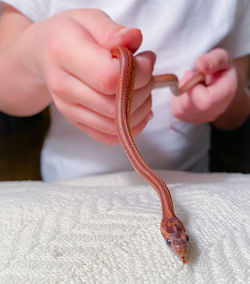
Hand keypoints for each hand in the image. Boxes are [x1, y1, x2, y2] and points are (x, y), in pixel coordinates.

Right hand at [28, 9, 154, 143]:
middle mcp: (63, 87)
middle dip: (143, 90)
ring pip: (115, 125)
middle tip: (147, 74)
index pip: (109, 77)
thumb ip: (111, 31)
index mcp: (63, 54)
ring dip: (140, 109)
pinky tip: (138, 110)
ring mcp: (69, 109)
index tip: (145, 59)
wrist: (43, 54)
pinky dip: (131, 127)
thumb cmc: (70, 35)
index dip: (137, 72)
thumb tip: (134, 39)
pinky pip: (109, 137)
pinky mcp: (77, 122)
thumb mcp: (89, 19)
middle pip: (115, 105)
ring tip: (143, 89)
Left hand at [171, 48, 236, 123]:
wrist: (219, 82)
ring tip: (190, 83)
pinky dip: (177, 98)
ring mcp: (200, 118)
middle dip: (184, 87)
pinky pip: (175, 110)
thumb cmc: (220, 69)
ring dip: (180, 92)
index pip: (205, 101)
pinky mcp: (188, 119)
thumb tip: (199, 64)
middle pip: (188, 106)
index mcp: (224, 96)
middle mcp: (213, 112)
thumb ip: (213, 60)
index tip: (192, 74)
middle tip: (190, 75)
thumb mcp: (221, 57)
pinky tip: (187, 92)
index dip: (193, 86)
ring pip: (180, 109)